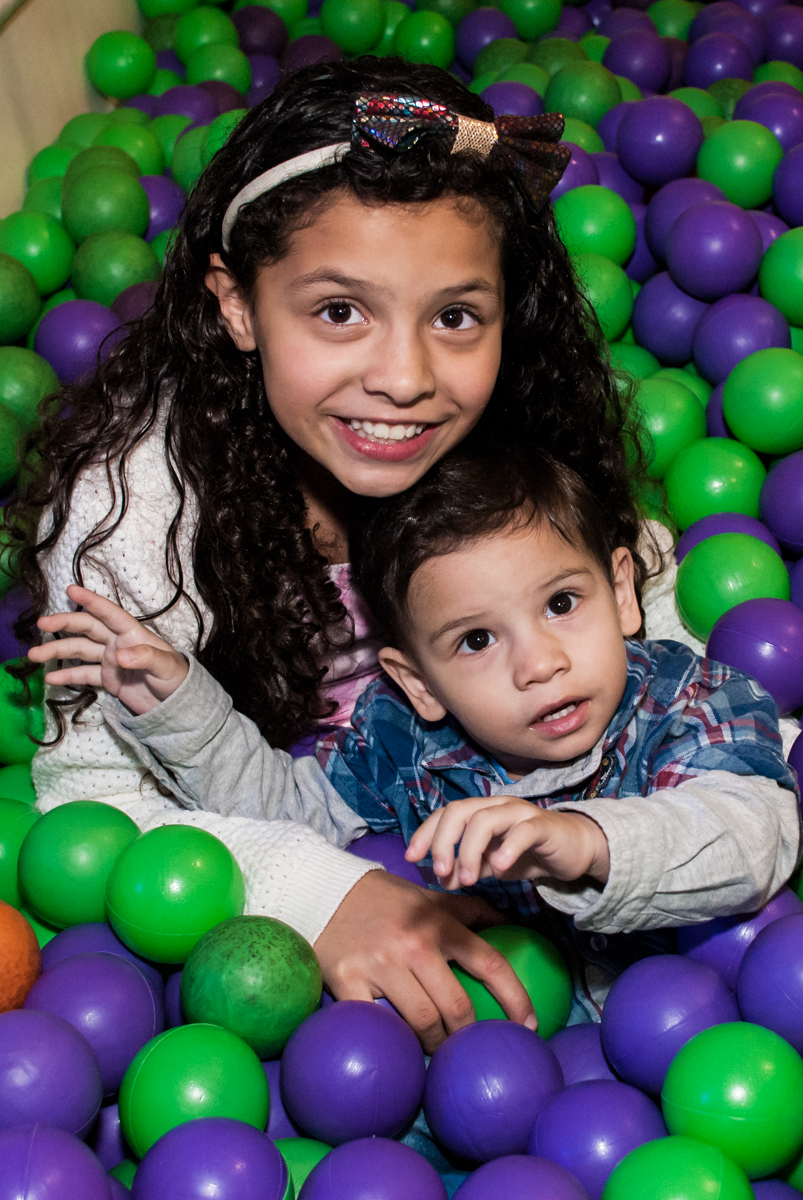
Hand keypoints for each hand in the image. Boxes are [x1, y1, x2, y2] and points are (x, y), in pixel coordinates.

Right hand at [28, 584, 188, 714]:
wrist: (177, 706)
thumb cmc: (176, 679)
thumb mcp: (165, 667)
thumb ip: (145, 658)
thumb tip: (120, 656)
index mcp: (133, 634)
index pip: (109, 613)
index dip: (91, 600)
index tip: (71, 589)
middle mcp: (118, 643)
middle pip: (87, 628)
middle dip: (64, 624)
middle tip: (42, 623)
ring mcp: (110, 660)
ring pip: (79, 651)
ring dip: (57, 651)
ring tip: (34, 654)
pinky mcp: (108, 679)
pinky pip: (83, 675)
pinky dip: (67, 676)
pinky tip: (49, 678)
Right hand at [313, 870, 537, 1051]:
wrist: (323, 892)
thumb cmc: (386, 900)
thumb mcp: (431, 898)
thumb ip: (471, 911)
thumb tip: (514, 927)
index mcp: (439, 924)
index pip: (489, 963)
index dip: (515, 997)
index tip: (529, 1024)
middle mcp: (414, 945)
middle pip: (456, 1006)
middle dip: (470, 1034)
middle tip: (474, 1046)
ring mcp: (380, 965)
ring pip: (422, 1022)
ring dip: (436, 1044)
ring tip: (438, 1050)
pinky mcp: (348, 981)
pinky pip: (378, 1026)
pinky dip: (393, 1042)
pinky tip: (400, 1050)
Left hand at [406, 796, 609, 888]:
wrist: (573, 849)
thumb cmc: (528, 853)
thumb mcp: (491, 865)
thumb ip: (467, 868)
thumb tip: (441, 878)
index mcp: (480, 811)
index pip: (445, 814)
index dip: (426, 833)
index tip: (412, 858)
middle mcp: (496, 805)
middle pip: (459, 811)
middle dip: (444, 841)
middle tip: (440, 871)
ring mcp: (519, 812)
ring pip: (485, 819)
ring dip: (470, 850)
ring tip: (468, 879)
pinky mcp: (543, 825)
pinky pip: (522, 831)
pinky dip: (507, 848)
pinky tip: (499, 868)